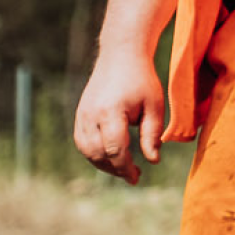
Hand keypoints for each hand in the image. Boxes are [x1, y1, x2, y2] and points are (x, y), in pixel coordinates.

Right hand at [72, 55, 167, 184]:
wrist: (120, 57)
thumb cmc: (142, 81)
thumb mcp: (154, 106)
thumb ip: (152, 135)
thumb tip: (153, 161)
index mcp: (111, 112)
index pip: (115, 149)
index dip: (125, 167)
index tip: (137, 177)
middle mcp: (91, 116)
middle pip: (98, 153)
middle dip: (115, 169)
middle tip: (134, 176)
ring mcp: (82, 115)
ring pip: (87, 150)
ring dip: (103, 164)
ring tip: (123, 169)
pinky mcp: (80, 115)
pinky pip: (83, 142)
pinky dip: (95, 154)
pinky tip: (111, 157)